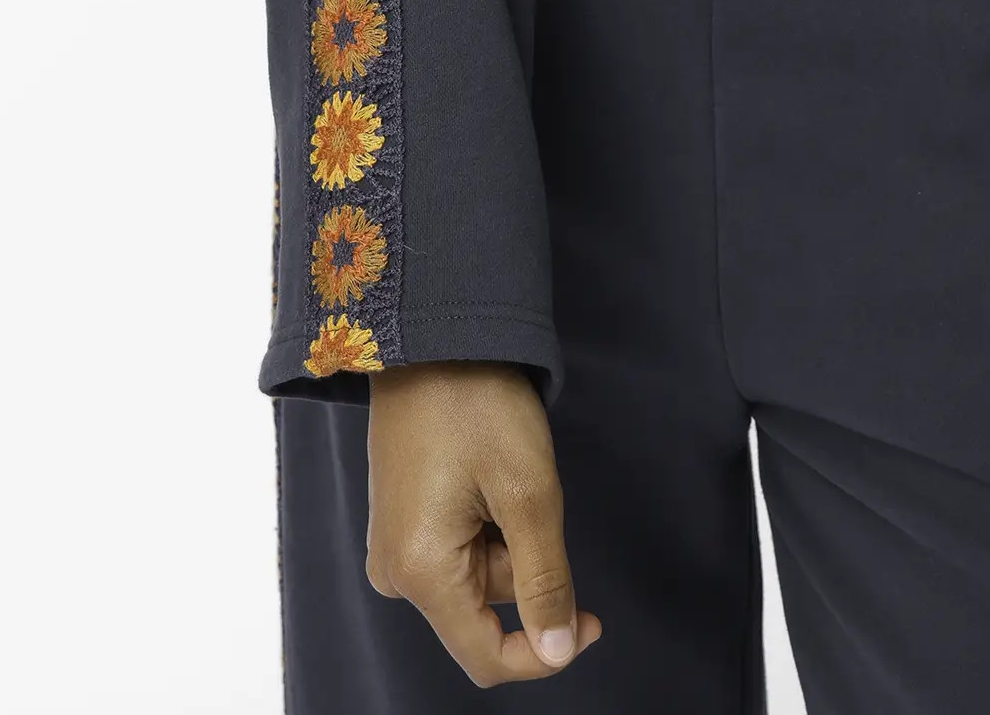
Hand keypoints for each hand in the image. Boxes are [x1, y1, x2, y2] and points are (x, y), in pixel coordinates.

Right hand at [366, 364, 600, 683]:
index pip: (487, 657)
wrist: (431, 333)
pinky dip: (489, 522)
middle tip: (530, 489)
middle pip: (486, 608)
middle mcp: (395, 571)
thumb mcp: (529, 492)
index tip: (596, 620)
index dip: (547, 652)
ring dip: (509, 536)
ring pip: (477, 576)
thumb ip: (545, 581)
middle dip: (525, 562)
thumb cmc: (477, 402)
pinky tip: (485, 472)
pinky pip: (458, 549)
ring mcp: (394, 545)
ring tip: (503, 470)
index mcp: (419, 572)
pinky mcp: (401, 520)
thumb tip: (559, 652)